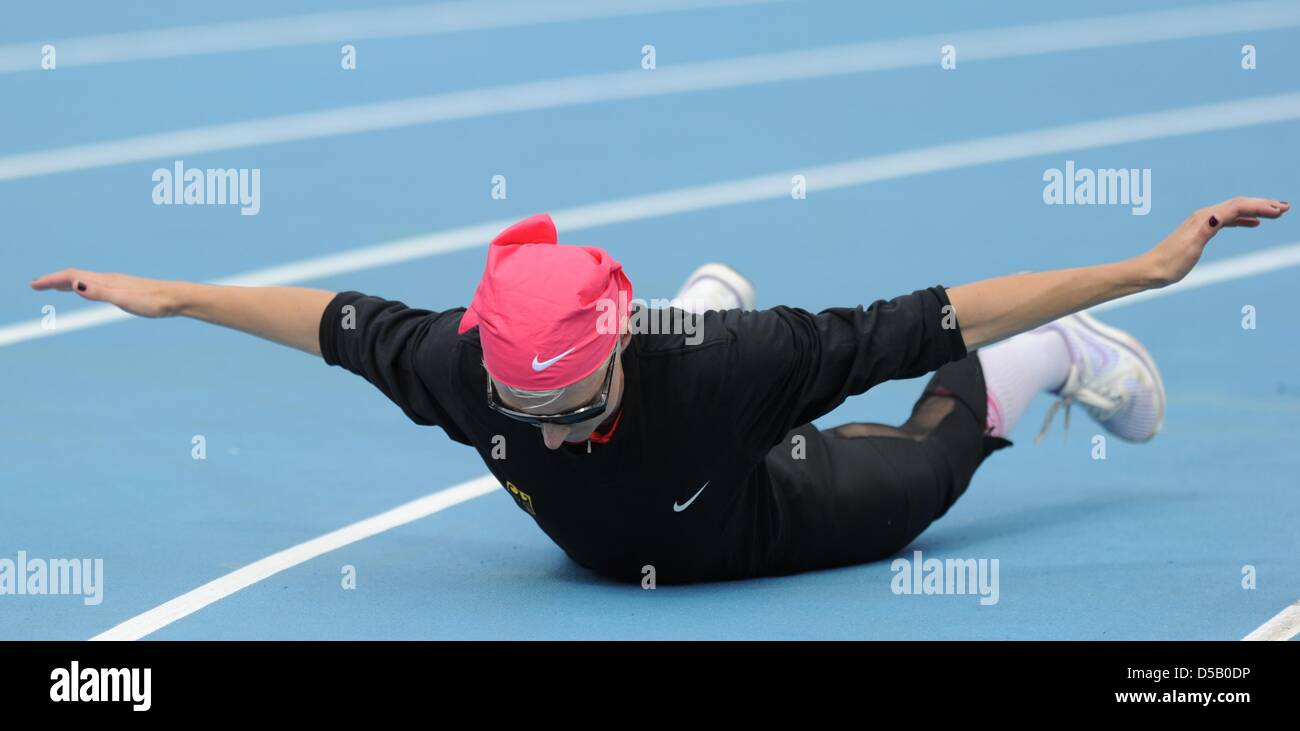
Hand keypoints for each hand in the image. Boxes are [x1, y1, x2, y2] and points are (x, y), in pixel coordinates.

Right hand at [30, 269, 180, 317]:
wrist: (176, 299)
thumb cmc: (152, 301)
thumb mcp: (123, 299)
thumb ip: (99, 292)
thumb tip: (75, 283)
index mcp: (105, 281)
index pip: (72, 276)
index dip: (52, 280)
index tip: (34, 285)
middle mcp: (109, 279)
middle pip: (76, 276)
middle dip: (55, 280)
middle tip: (36, 285)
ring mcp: (118, 284)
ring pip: (87, 280)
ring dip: (68, 282)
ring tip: (55, 286)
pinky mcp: (126, 290)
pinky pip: (98, 285)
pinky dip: (85, 286)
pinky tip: (89, 291)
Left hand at [1140, 197, 1288, 287]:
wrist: (1151, 270)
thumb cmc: (1170, 263)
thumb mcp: (1190, 248)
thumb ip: (1204, 230)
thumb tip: (1217, 215)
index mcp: (1204, 218)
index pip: (1238, 206)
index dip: (1260, 206)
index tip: (1280, 211)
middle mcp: (1204, 216)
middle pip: (1238, 204)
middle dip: (1262, 204)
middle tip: (1285, 207)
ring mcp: (1202, 222)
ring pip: (1234, 210)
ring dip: (1255, 210)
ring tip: (1276, 212)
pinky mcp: (1200, 230)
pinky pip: (1227, 220)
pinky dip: (1242, 218)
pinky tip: (1253, 223)